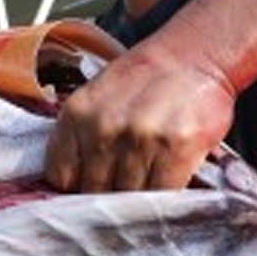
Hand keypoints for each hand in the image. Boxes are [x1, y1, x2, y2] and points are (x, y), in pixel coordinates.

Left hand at [46, 38, 235, 192]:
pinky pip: (162, 192)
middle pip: (95, 191)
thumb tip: (73, 188)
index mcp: (76, 114)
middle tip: (124, 187)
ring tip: (147, 184)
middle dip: (109, 196)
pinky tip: (167, 184)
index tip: (90, 189)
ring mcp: (139, 138)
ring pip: (128, 197)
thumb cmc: (145, 80)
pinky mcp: (176, 147)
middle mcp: (103, 127)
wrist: (195, 56)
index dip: (76, 189)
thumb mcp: (98, 99)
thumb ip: (81, 138)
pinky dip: (165, 197)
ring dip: (138, 200)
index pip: (61, 177)